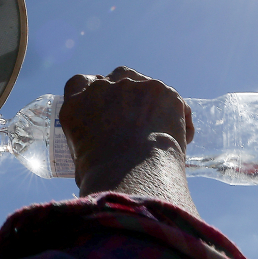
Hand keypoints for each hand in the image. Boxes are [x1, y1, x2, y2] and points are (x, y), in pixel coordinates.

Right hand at [60, 67, 197, 215]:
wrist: (133, 175)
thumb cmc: (104, 180)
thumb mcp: (82, 165)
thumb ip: (89, 148)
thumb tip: (100, 160)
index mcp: (76, 106)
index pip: (79, 83)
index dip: (93, 90)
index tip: (104, 103)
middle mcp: (100, 89)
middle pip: (115, 78)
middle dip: (127, 94)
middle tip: (137, 118)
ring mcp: (130, 86)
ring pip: (144, 84)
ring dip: (151, 100)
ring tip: (159, 126)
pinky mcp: (159, 89)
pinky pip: (171, 99)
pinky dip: (178, 116)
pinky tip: (181, 137)